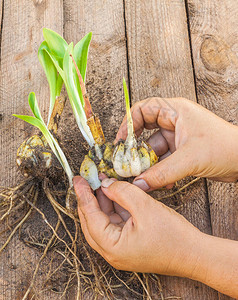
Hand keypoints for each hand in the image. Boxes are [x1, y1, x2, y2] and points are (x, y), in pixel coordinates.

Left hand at [73, 175, 200, 274]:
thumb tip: (106, 184)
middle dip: (89, 199)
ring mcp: (120, 249)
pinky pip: (115, 223)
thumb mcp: (145, 207)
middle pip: (92, 221)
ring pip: (103, 221)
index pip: (90, 217)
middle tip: (86, 180)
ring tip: (101, 182)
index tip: (78, 179)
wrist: (194, 254)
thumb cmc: (173, 236)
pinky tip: (114, 193)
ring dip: (102, 202)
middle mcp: (112, 251)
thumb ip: (122, 192)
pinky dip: (114, 207)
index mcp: (112, 247)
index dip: (83, 195)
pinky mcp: (129, 244)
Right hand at [116, 97, 237, 190]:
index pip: (142, 109)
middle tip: (126, 161)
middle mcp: (174, 121)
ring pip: (153, 148)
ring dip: (148, 164)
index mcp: (175, 110)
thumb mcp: (189, 159)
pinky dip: (159, 170)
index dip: (128, 124)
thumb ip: (162, 173)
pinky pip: (163, 159)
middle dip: (135, 148)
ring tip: (142, 178)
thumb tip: (139, 184)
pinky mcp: (182, 151)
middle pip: (144, 130)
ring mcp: (178, 136)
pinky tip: (160, 182)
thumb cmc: (225, 147)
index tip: (120, 142)